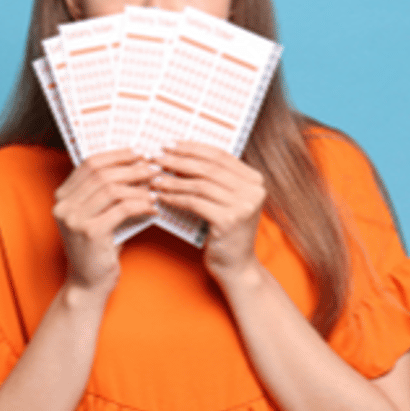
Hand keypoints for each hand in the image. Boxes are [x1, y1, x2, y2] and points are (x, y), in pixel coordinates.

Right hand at [52, 149, 156, 292]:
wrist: (88, 282)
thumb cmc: (98, 246)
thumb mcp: (97, 214)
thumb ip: (106, 191)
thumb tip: (138, 163)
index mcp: (62, 196)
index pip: (90, 163)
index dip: (117, 156)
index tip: (139, 154)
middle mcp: (63, 205)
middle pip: (102, 174)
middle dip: (132, 168)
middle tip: (153, 169)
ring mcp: (74, 219)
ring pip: (113, 190)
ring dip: (139, 187)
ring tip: (156, 188)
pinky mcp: (90, 233)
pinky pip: (123, 209)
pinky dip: (142, 205)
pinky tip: (154, 208)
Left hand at [150, 142, 265, 282]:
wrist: (237, 266)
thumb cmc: (226, 232)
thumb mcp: (227, 200)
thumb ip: (215, 178)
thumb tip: (180, 154)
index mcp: (255, 179)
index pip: (220, 155)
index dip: (192, 148)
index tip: (169, 145)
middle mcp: (254, 190)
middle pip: (208, 168)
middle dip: (179, 160)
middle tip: (156, 157)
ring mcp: (244, 205)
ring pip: (199, 184)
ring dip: (173, 180)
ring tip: (154, 178)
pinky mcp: (229, 220)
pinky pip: (195, 202)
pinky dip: (175, 198)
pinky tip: (161, 196)